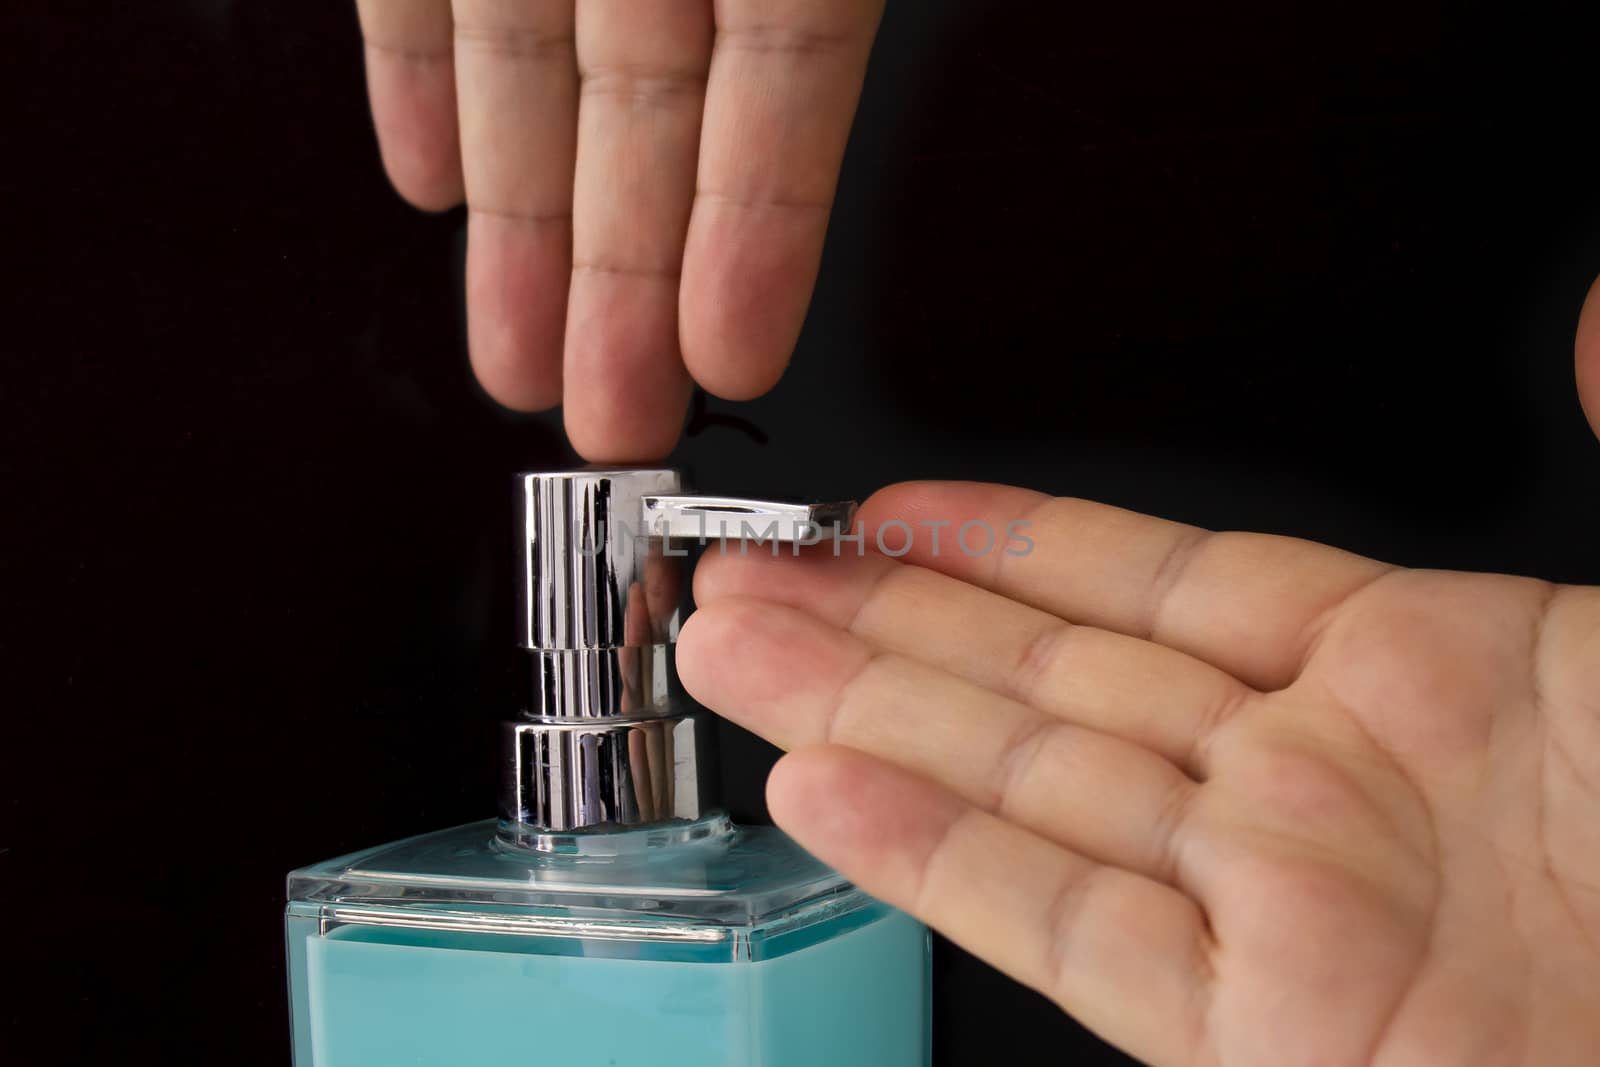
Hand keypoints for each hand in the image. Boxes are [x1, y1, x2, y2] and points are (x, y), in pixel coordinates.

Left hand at [354, 0, 883, 459]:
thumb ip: (790, 2)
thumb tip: (800, 61)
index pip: (783, 74)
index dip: (761, 222)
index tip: (733, 356)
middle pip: (643, 121)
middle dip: (625, 284)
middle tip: (616, 418)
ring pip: (529, 75)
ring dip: (520, 231)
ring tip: (517, 367)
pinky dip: (417, 85)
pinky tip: (429, 187)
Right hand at [678, 480, 1599, 1064]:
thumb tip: (1592, 317)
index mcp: (1427, 667)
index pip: (1157, 578)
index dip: (1012, 538)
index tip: (898, 506)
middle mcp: (1319, 782)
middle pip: (1046, 674)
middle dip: (880, 615)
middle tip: (755, 567)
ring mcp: (1275, 905)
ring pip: (1018, 781)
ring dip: (863, 708)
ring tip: (738, 648)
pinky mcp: (1256, 1035)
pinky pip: (1058, 922)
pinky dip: (929, 856)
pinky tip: (826, 788)